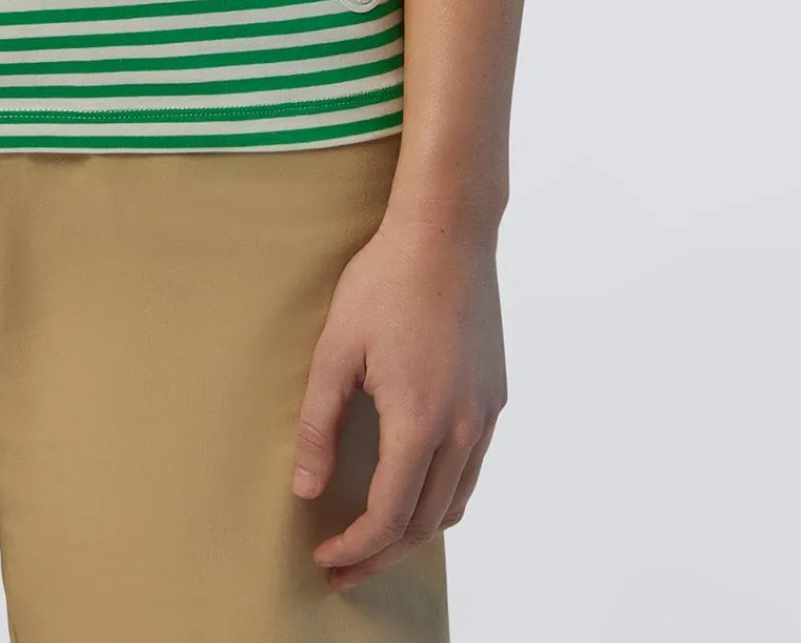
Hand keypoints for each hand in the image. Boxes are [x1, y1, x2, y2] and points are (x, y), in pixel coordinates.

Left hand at [290, 206, 506, 591]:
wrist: (447, 232)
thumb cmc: (385, 282)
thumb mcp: (336, 350)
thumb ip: (319, 424)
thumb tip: (306, 489)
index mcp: (420, 422)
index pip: (389, 516)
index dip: (356, 547)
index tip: (326, 556)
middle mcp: (463, 429)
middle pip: (425, 522)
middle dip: (382, 554)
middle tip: (344, 568)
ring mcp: (485, 414)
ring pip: (455, 501)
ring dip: (415, 530)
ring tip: (376, 538)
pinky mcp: (495, 396)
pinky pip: (472, 468)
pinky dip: (442, 495)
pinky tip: (413, 485)